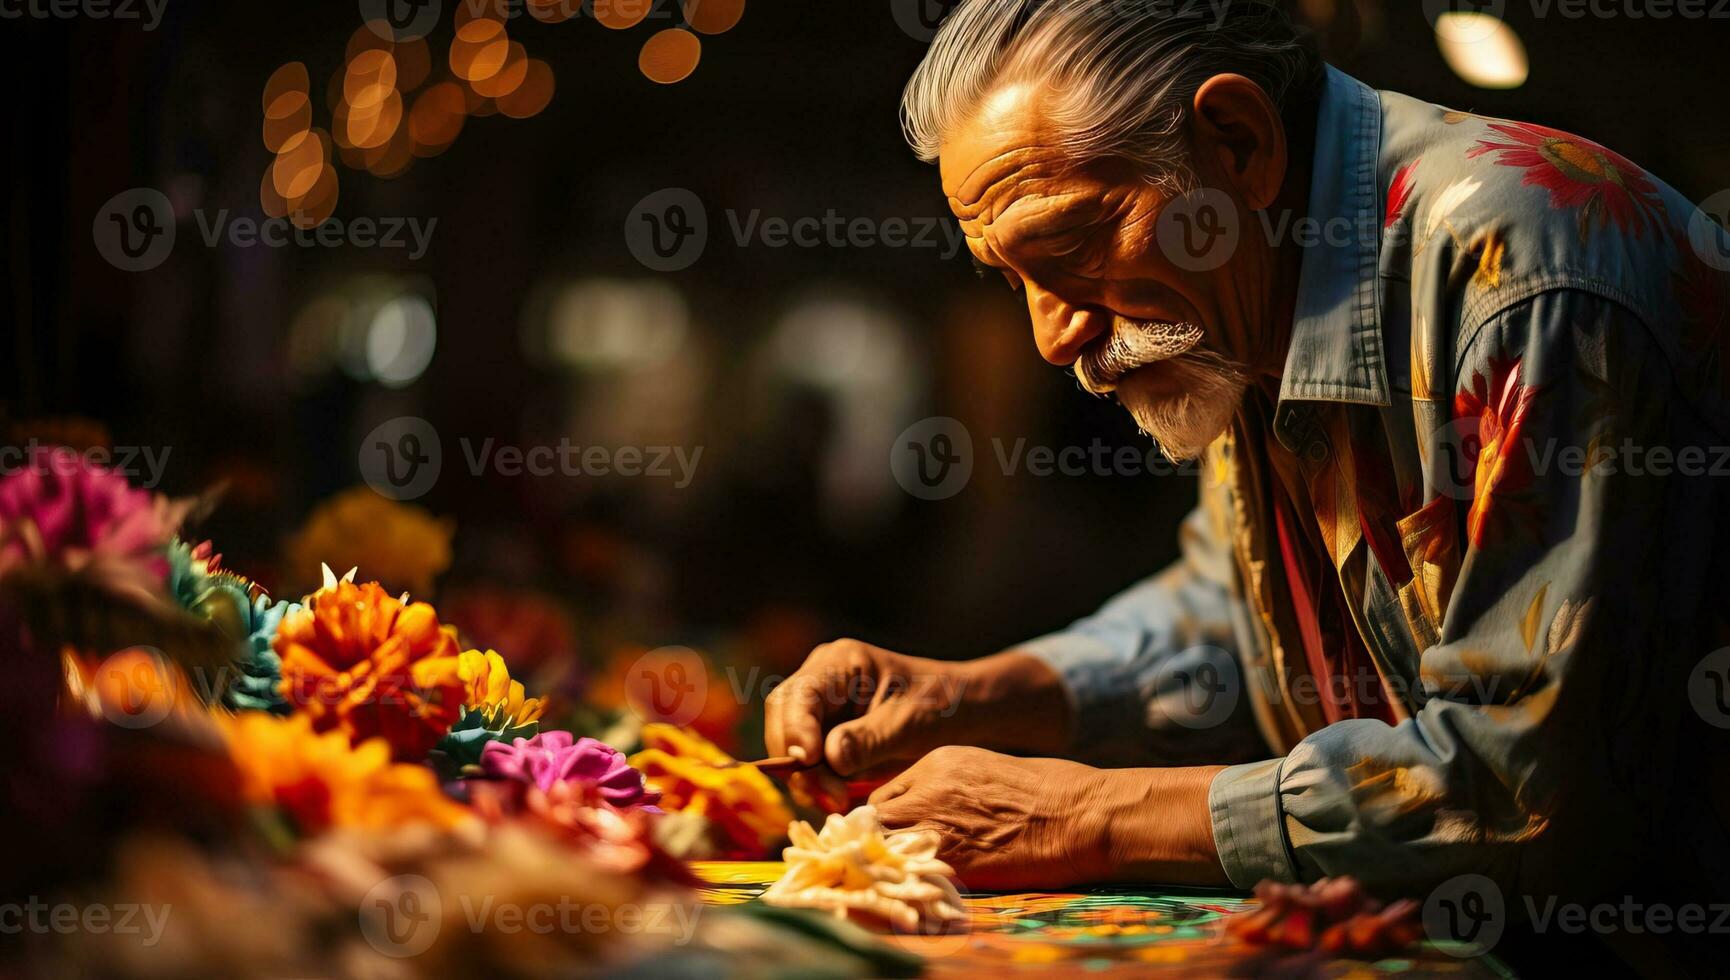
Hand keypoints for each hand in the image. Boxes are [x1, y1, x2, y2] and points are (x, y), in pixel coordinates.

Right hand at [763, 640, 1071, 804]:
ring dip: (805, 777)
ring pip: (788, 744)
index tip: (808, 761)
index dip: (795, 730)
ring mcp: (819, 707)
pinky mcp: (823, 734)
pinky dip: (814, 782)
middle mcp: (821, 680)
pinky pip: (804, 761)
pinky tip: (835, 799)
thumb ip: (868, 739)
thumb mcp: (910, 723)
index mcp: (841, 662)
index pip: (799, 694)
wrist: (960, 714)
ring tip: (836, 801)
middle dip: (797, 761)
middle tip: (827, 796)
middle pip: (783, 719)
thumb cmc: (940, 707)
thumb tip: (825, 756)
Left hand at [870, 746, 1229, 888]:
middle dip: (878, 843)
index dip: (884, 821)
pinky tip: (920, 893)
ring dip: (889, 865)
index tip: (891, 837)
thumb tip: (931, 810)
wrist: (1083, 814)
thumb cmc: (1051, 791)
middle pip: (874, 820)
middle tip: (890, 863)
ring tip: (903, 879)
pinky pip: (909, 876)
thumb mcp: (988, 769)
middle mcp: (928, 789)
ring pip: (883, 848)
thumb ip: (949, 786)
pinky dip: (909, 886)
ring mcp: (937, 824)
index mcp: (937, 762)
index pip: (882, 794)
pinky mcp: (953, 860)